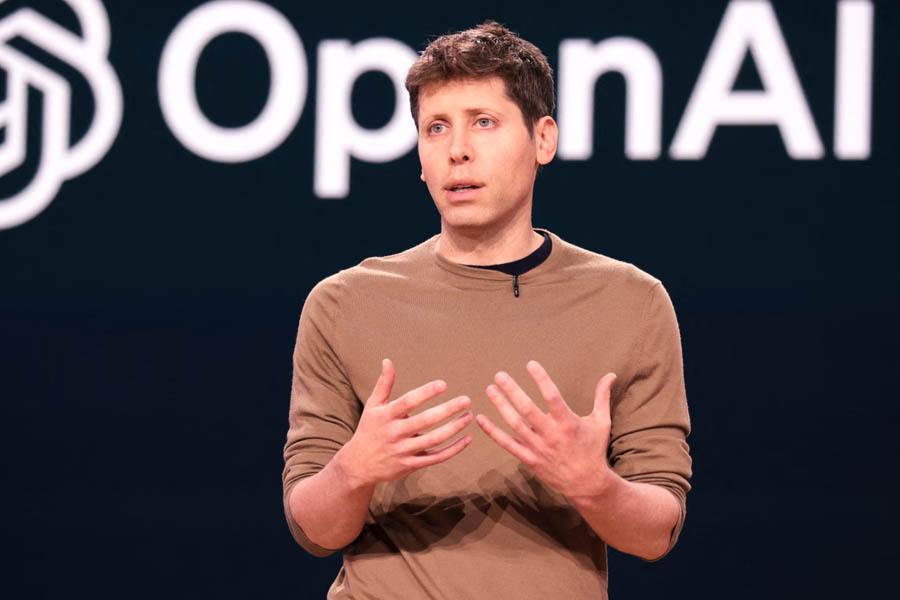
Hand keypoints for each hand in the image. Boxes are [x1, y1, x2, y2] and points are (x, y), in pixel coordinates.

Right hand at [339, 359, 473, 487]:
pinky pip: (436, 458)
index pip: (408, 402)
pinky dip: (453, 450)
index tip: (443, 384)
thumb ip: (384, 384)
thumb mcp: (372, 406)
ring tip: (469, 416)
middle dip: (447, 410)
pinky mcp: (411, 466)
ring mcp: (403, 451)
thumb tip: (387, 361)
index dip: (426, 392)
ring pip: (433, 440)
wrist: (358, 465)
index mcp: (386, 416)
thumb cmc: (369, 429)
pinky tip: (467, 439)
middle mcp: (394, 433)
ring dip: (454, 428)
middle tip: (466, 400)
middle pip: (425, 421)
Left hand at [475, 360, 616, 498]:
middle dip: (512, 390)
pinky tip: (480, 418)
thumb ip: (602, 397)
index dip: (541, 379)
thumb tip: (611, 375)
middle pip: (527, 409)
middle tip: (499, 375)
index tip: (530, 364)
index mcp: (568, 423)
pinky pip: (507, 444)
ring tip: (490, 389)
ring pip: (515, 425)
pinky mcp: (529, 459)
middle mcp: (551, 435)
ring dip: (501, 406)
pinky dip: (493, 432)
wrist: (587, 484)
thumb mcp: (601, 422)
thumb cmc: (594, 449)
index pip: (552, 396)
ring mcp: (538, 448)